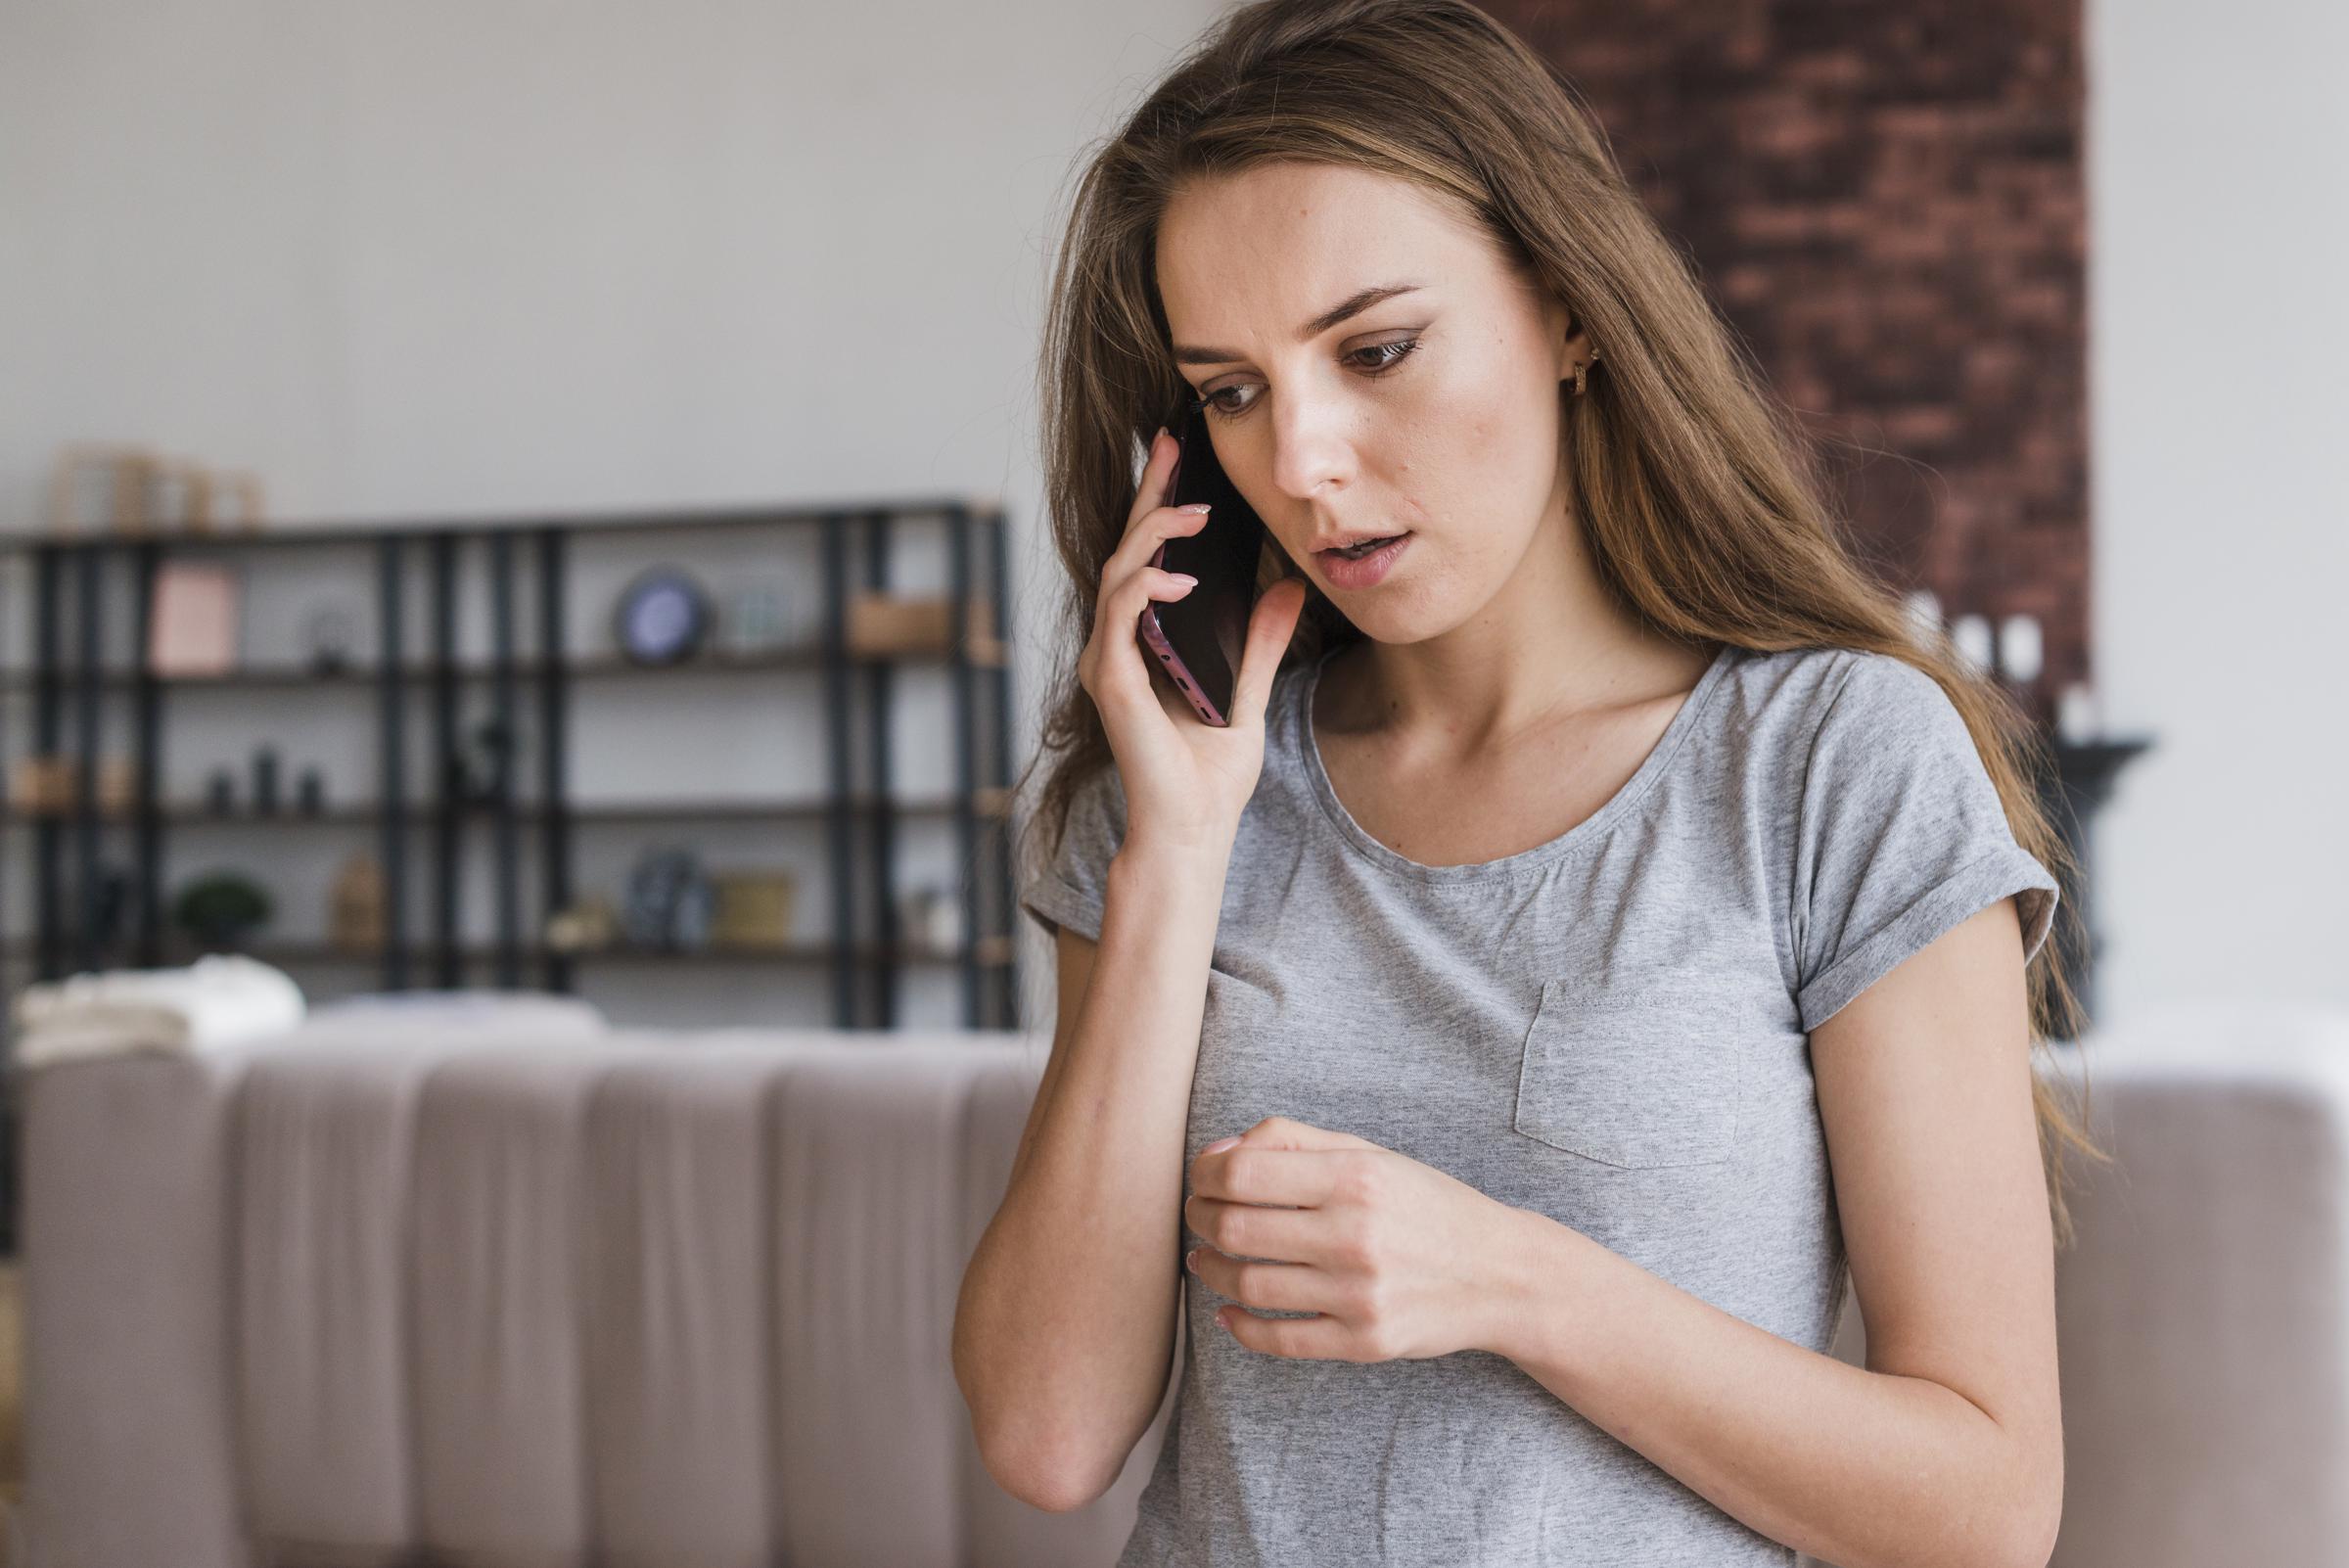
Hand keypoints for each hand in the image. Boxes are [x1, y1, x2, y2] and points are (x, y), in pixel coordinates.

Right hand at [1077, 426, 1308, 853]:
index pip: (1148, 558)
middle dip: (1148, 494)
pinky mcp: (1110, 683)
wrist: (1194, 830)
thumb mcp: (1248, 692)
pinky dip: (1144, 589)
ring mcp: (1108, 662)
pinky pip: (1118, 619)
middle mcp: (1116, 645)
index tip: (1178, 452)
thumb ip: (1260, 641)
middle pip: (1127, 551)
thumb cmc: (1212, 775)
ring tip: (1194, 510)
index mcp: (1144, 642)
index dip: (1158, 502)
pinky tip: (1179, 575)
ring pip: (1117, 574)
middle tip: (1170, 445)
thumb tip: (1289, 586)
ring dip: (1152, 534)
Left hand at [1181, 1115, 1530, 1362]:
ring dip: (1210, 1271)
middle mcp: (1356, 1234)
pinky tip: (1227, 1312)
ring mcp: (1360, 1293)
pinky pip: (1279, 1339)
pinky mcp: (1364, 1341)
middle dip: (1200, 1219)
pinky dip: (1239, 1327)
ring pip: (1248, 1285)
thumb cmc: (1424, 1205)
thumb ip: (1291, 1140)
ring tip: (1205, 1259)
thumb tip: (1216, 1155)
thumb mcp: (1368, 1154)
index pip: (1242, 1173)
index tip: (1200, 1179)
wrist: (1499, 1273)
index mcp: (1356, 1177)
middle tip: (1198, 1217)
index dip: (1203, 1175)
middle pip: (1236, 1228)